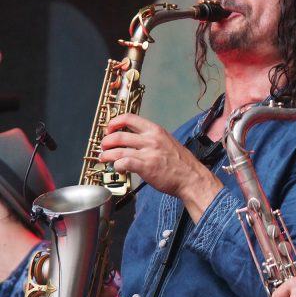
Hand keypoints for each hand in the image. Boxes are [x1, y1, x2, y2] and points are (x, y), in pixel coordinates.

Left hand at [99, 113, 222, 221]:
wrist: (191, 178)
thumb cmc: (181, 164)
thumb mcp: (167, 142)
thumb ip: (151, 139)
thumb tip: (133, 140)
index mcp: (156, 130)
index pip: (129, 118)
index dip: (114, 122)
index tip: (110, 129)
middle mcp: (151, 139)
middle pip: (118, 134)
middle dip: (106, 141)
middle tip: (104, 146)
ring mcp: (148, 153)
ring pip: (118, 149)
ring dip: (106, 155)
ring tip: (104, 158)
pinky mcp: (146, 167)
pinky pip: (123, 163)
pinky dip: (117, 166)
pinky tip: (119, 169)